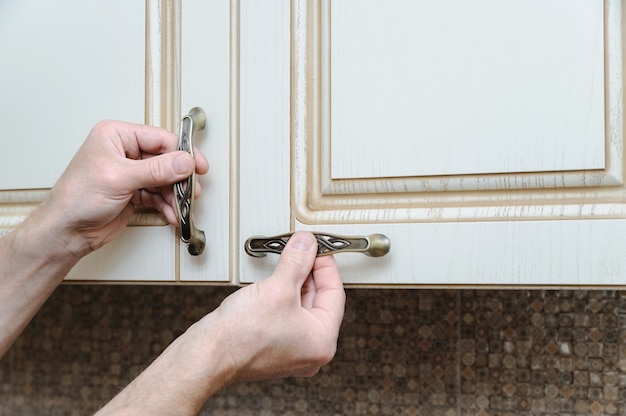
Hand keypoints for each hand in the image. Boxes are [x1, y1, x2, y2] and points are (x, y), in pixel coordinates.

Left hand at [42, 120, 208, 254]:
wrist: (66, 232)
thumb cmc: (76, 199)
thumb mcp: (120, 178)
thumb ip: (156, 170)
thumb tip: (184, 162)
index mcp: (116, 136)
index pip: (159, 138)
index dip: (181, 153)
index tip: (198, 167)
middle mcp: (124, 151)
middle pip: (166, 160)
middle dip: (180, 178)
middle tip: (191, 191)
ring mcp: (130, 172)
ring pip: (165, 179)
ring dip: (175, 195)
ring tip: (181, 206)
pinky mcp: (134, 191)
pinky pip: (159, 195)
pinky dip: (168, 205)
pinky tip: (171, 214)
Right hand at [214, 231, 345, 380]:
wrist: (206, 355)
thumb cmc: (241, 337)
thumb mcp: (278, 288)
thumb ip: (297, 262)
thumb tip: (307, 244)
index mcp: (322, 341)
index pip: (335, 293)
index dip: (326, 265)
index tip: (318, 247)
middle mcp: (310, 349)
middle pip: (319, 299)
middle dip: (309, 271)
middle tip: (301, 249)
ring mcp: (291, 349)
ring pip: (300, 305)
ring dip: (294, 281)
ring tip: (287, 260)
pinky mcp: (272, 345)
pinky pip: (285, 314)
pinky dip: (282, 295)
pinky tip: (274, 280)